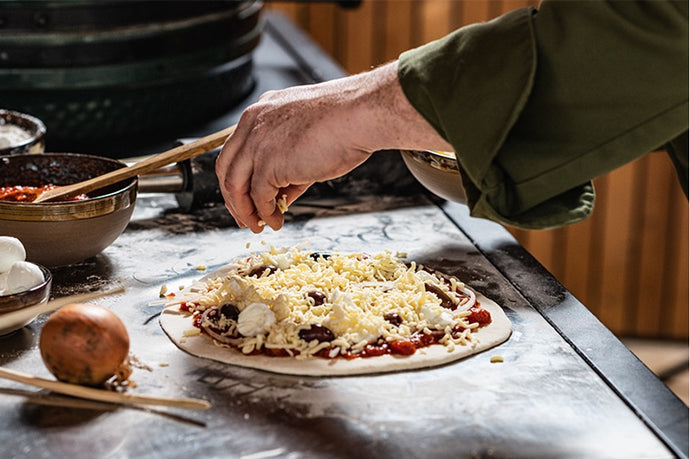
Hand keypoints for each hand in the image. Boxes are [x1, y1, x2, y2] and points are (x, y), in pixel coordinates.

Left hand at [215, 61, 451, 231]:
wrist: (361, 115)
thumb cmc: (346, 122)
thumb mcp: (307, 139)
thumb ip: (288, 165)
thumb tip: (281, 195)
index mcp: (261, 112)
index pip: (236, 149)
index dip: (238, 177)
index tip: (246, 197)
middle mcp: (253, 124)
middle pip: (227, 168)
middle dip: (234, 198)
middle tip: (245, 217)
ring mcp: (257, 143)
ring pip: (236, 185)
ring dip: (245, 210)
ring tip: (259, 226)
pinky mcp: (268, 163)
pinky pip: (258, 196)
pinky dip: (264, 213)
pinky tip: (276, 222)